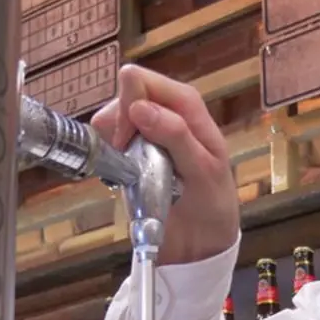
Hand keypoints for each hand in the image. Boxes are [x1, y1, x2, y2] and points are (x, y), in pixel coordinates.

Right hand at [91, 65, 239, 265]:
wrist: (203, 239)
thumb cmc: (212, 200)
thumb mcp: (203, 168)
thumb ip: (175, 134)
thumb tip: (138, 107)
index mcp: (186, 104)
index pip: (140, 80)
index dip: (127, 106)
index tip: (128, 141)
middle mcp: (164, 110)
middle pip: (121, 97)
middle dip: (118, 127)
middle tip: (132, 162)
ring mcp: (146, 130)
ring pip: (109, 119)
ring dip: (113, 145)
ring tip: (135, 173)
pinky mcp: (132, 151)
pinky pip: (107, 142)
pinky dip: (110, 158)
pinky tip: (126, 177)